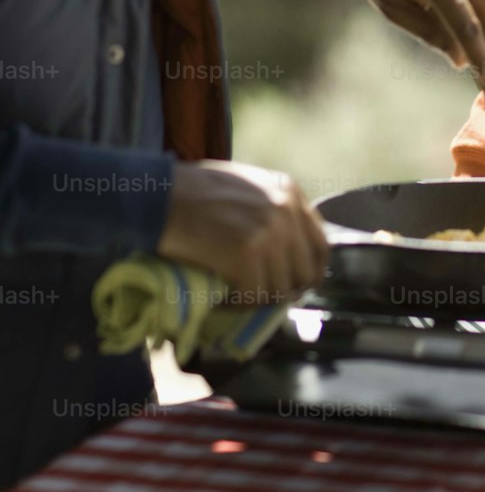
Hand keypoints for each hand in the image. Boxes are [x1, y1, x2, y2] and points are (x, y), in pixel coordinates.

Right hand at [156, 160, 329, 303]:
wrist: (157, 195)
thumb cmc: (192, 191)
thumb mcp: (246, 187)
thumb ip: (272, 210)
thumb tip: (287, 253)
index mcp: (288, 190)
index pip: (321, 244)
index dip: (309, 272)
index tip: (291, 286)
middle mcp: (285, 209)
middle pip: (305, 272)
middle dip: (284, 291)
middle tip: (260, 297)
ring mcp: (268, 231)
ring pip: (279, 289)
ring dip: (257, 300)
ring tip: (234, 295)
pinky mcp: (246, 254)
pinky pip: (253, 297)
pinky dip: (237, 305)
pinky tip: (221, 298)